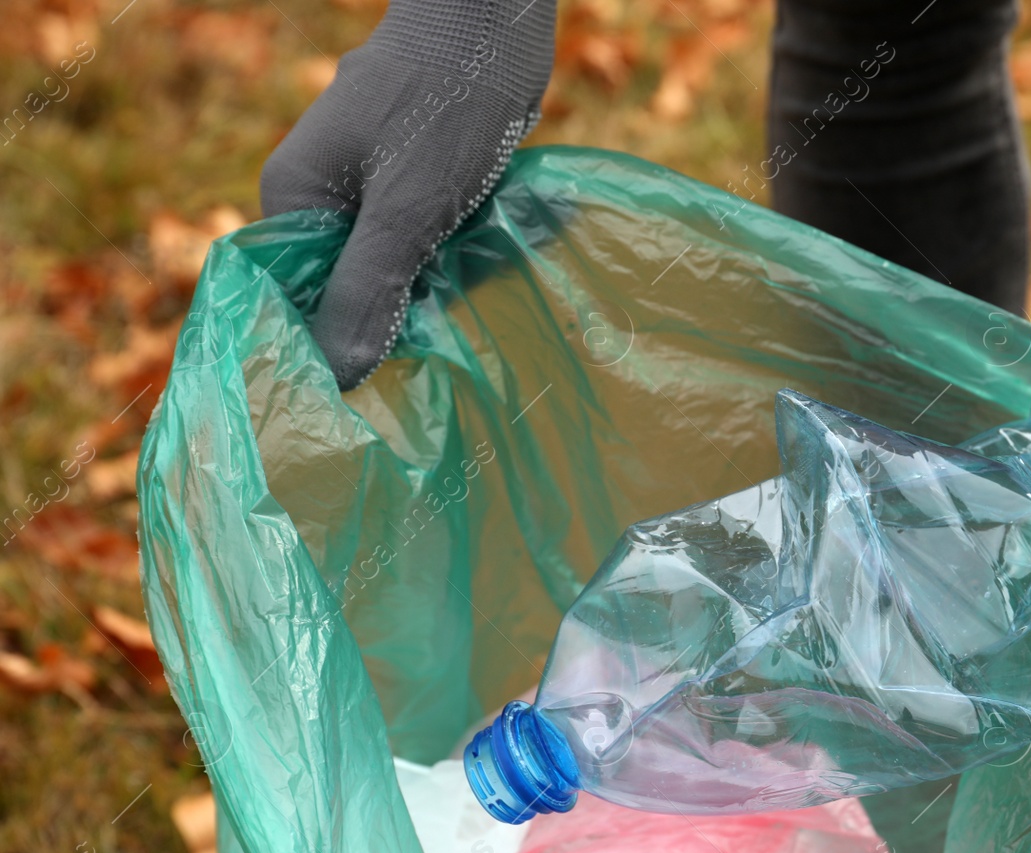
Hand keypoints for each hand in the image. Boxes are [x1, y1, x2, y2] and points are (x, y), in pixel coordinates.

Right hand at [260, 0, 557, 388]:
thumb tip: (335, 376)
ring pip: (392, 274)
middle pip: (344, 292)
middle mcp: (322, 199)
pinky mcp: (415, 188)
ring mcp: (370, 192)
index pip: (289, 299)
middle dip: (390, 323)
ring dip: (432, 296)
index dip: (323, 349)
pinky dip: (456, 265)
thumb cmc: (449, 105)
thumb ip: (368, 288)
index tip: (368, 394)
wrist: (498, 22)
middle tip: (435, 358)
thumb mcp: (408, 208)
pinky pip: (426, 248)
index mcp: (294, 198)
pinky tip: (486, 277)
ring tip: (469, 315)